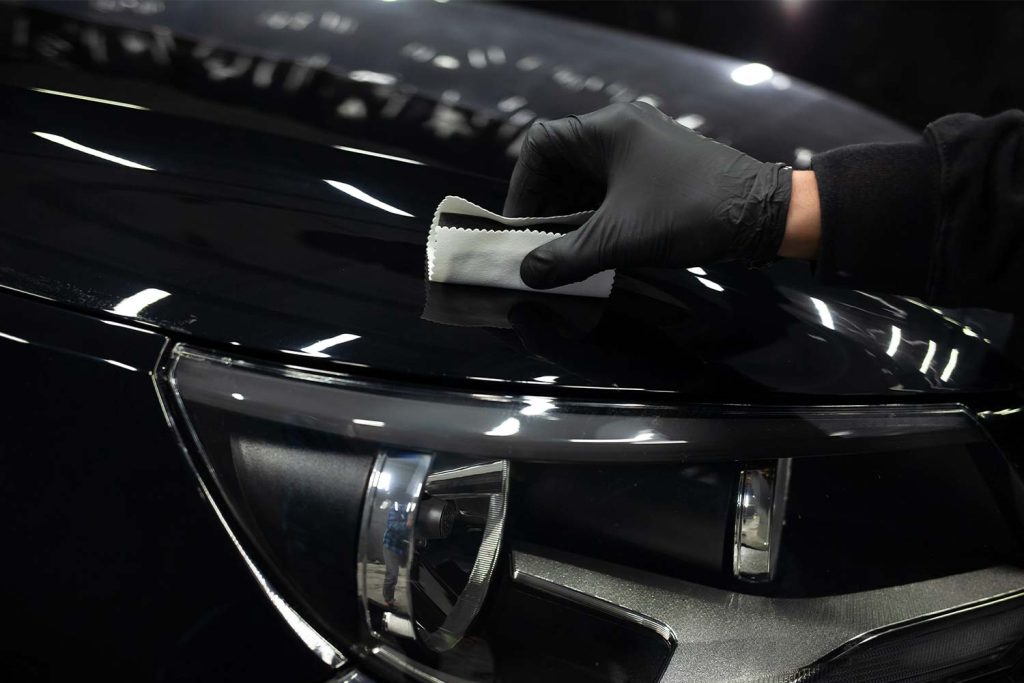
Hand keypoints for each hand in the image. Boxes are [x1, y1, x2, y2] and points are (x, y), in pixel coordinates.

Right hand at [504, 102, 793, 288]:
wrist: (764, 215)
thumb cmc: (690, 213)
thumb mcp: (618, 239)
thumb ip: (566, 258)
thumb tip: (528, 274)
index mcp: (608, 129)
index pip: (541, 146)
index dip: (522, 186)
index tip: (519, 224)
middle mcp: (623, 129)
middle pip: (562, 162)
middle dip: (546, 204)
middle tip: (537, 243)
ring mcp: (643, 147)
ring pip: (587, 178)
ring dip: (570, 212)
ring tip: (563, 249)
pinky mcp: (660, 168)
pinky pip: (612, 186)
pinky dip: (596, 213)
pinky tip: (593, 243)